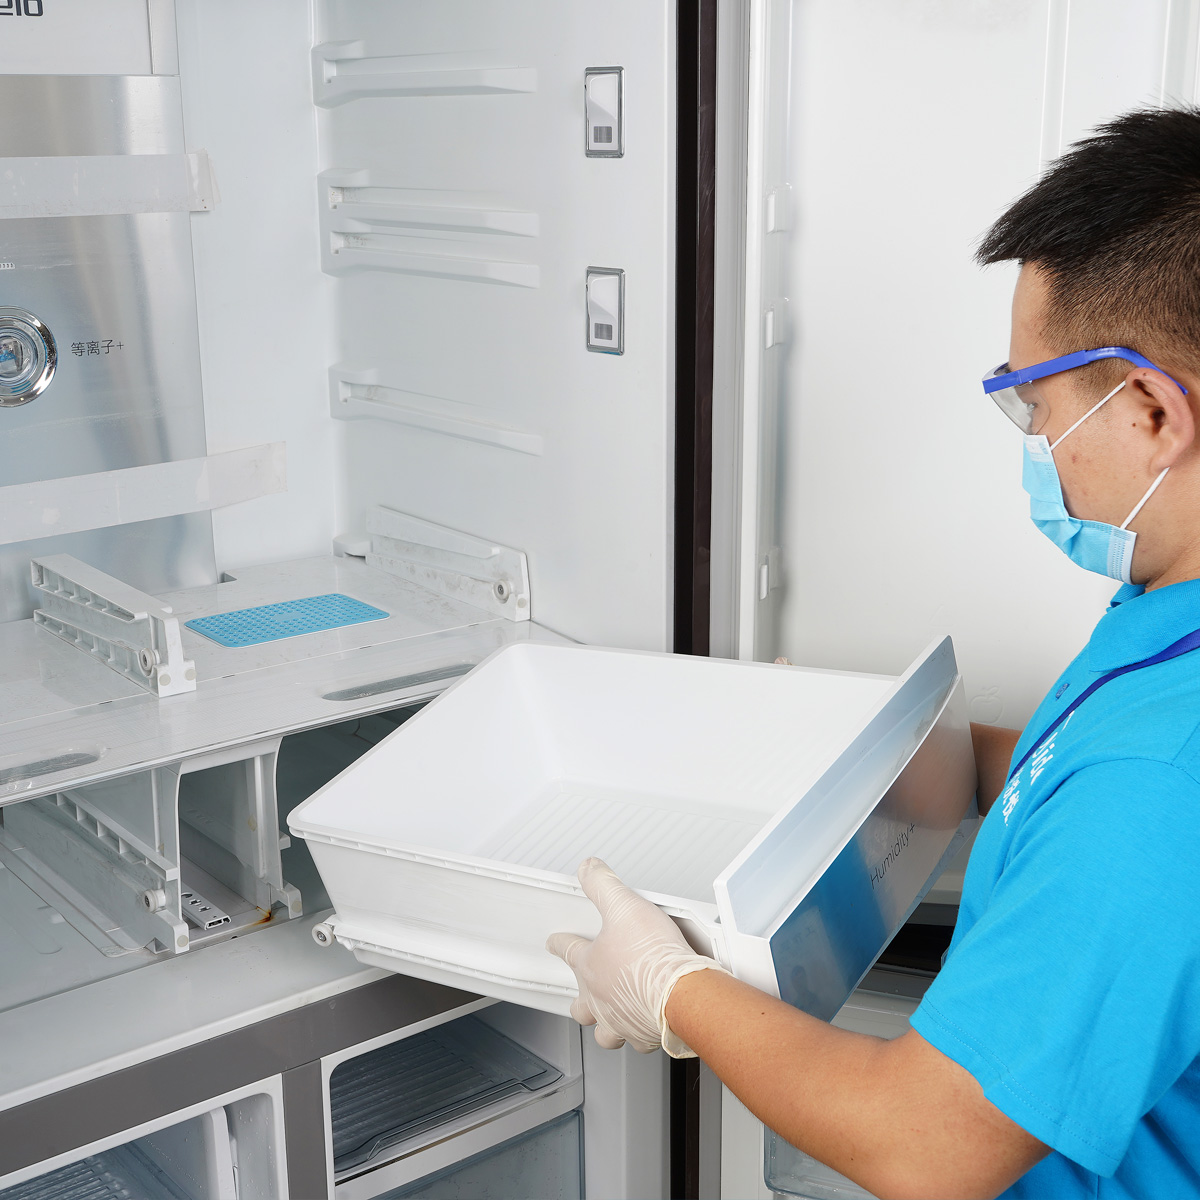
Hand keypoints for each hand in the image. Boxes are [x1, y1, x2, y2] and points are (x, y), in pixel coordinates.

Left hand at [546, 857, 726, 1056]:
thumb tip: (588, 869)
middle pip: (581, 1005)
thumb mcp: (623, 905)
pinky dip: (640, 1033)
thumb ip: (603, 884)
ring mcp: (623, 1022)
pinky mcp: (647, 1035)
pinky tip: (648, 1024)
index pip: (568, 951)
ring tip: (612, 1017)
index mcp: (591, 969)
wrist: (683, 992)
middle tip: (584, 992)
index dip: (560, 943)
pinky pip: (638, 1041)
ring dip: (605, 1026)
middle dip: (580, 999)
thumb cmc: (653, 957)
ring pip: (605, 1032)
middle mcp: (601, 1000)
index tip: (554, 942)